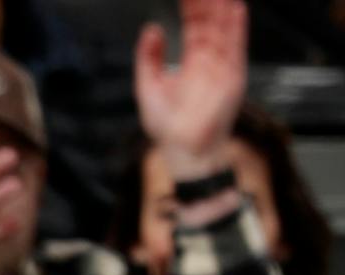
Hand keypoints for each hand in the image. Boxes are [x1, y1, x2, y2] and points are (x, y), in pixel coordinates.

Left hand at [136, 0, 245, 179]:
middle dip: (207, 3)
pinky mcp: (232, 77)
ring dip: (223, 8)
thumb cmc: (166, 125)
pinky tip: (236, 8)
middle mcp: (209, 61)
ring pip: (224, 30)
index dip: (192, 6)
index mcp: (190, 62)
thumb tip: (151, 28)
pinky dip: (237, 27)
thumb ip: (148, 58)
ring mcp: (222, 67)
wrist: (183, 150)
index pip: (193, 26)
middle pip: (210, 23)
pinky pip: (236, 47)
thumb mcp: (148, 86)